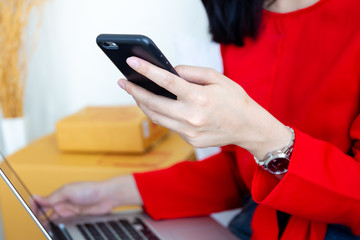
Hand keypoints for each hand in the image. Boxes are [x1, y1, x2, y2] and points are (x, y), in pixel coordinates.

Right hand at [33, 175, 142, 218]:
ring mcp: (70, 210)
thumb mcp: (67, 192)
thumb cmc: (90, 189)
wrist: (107, 196)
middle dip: (41, 218)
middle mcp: (63, 202)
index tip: (32, 212)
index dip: (36, 206)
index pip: (43, 201)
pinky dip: (60, 226)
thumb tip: (36, 197)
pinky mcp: (77, 216)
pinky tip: (57, 229)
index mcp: (59, 194)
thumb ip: (52, 197)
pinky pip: (65, 223)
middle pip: (47, 212)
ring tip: (47, 228)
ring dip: (50, 223)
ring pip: (55, 219)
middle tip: (39, 224)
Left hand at [118, 57, 291, 159]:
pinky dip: (162, 114)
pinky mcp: (190, 141)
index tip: (130, 62)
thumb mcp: (217, 78)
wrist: (249, 127)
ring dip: (143, 105)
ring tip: (135, 93)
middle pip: (153, 103)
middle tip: (124, 82)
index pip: (166, 81)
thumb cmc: (235, 99)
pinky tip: (158, 106)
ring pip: (157, 117)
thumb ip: (191, 73)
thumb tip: (169, 72)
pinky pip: (170, 125)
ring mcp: (189, 132)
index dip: (146, 70)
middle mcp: (191, 116)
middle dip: (135, 92)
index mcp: (199, 97)